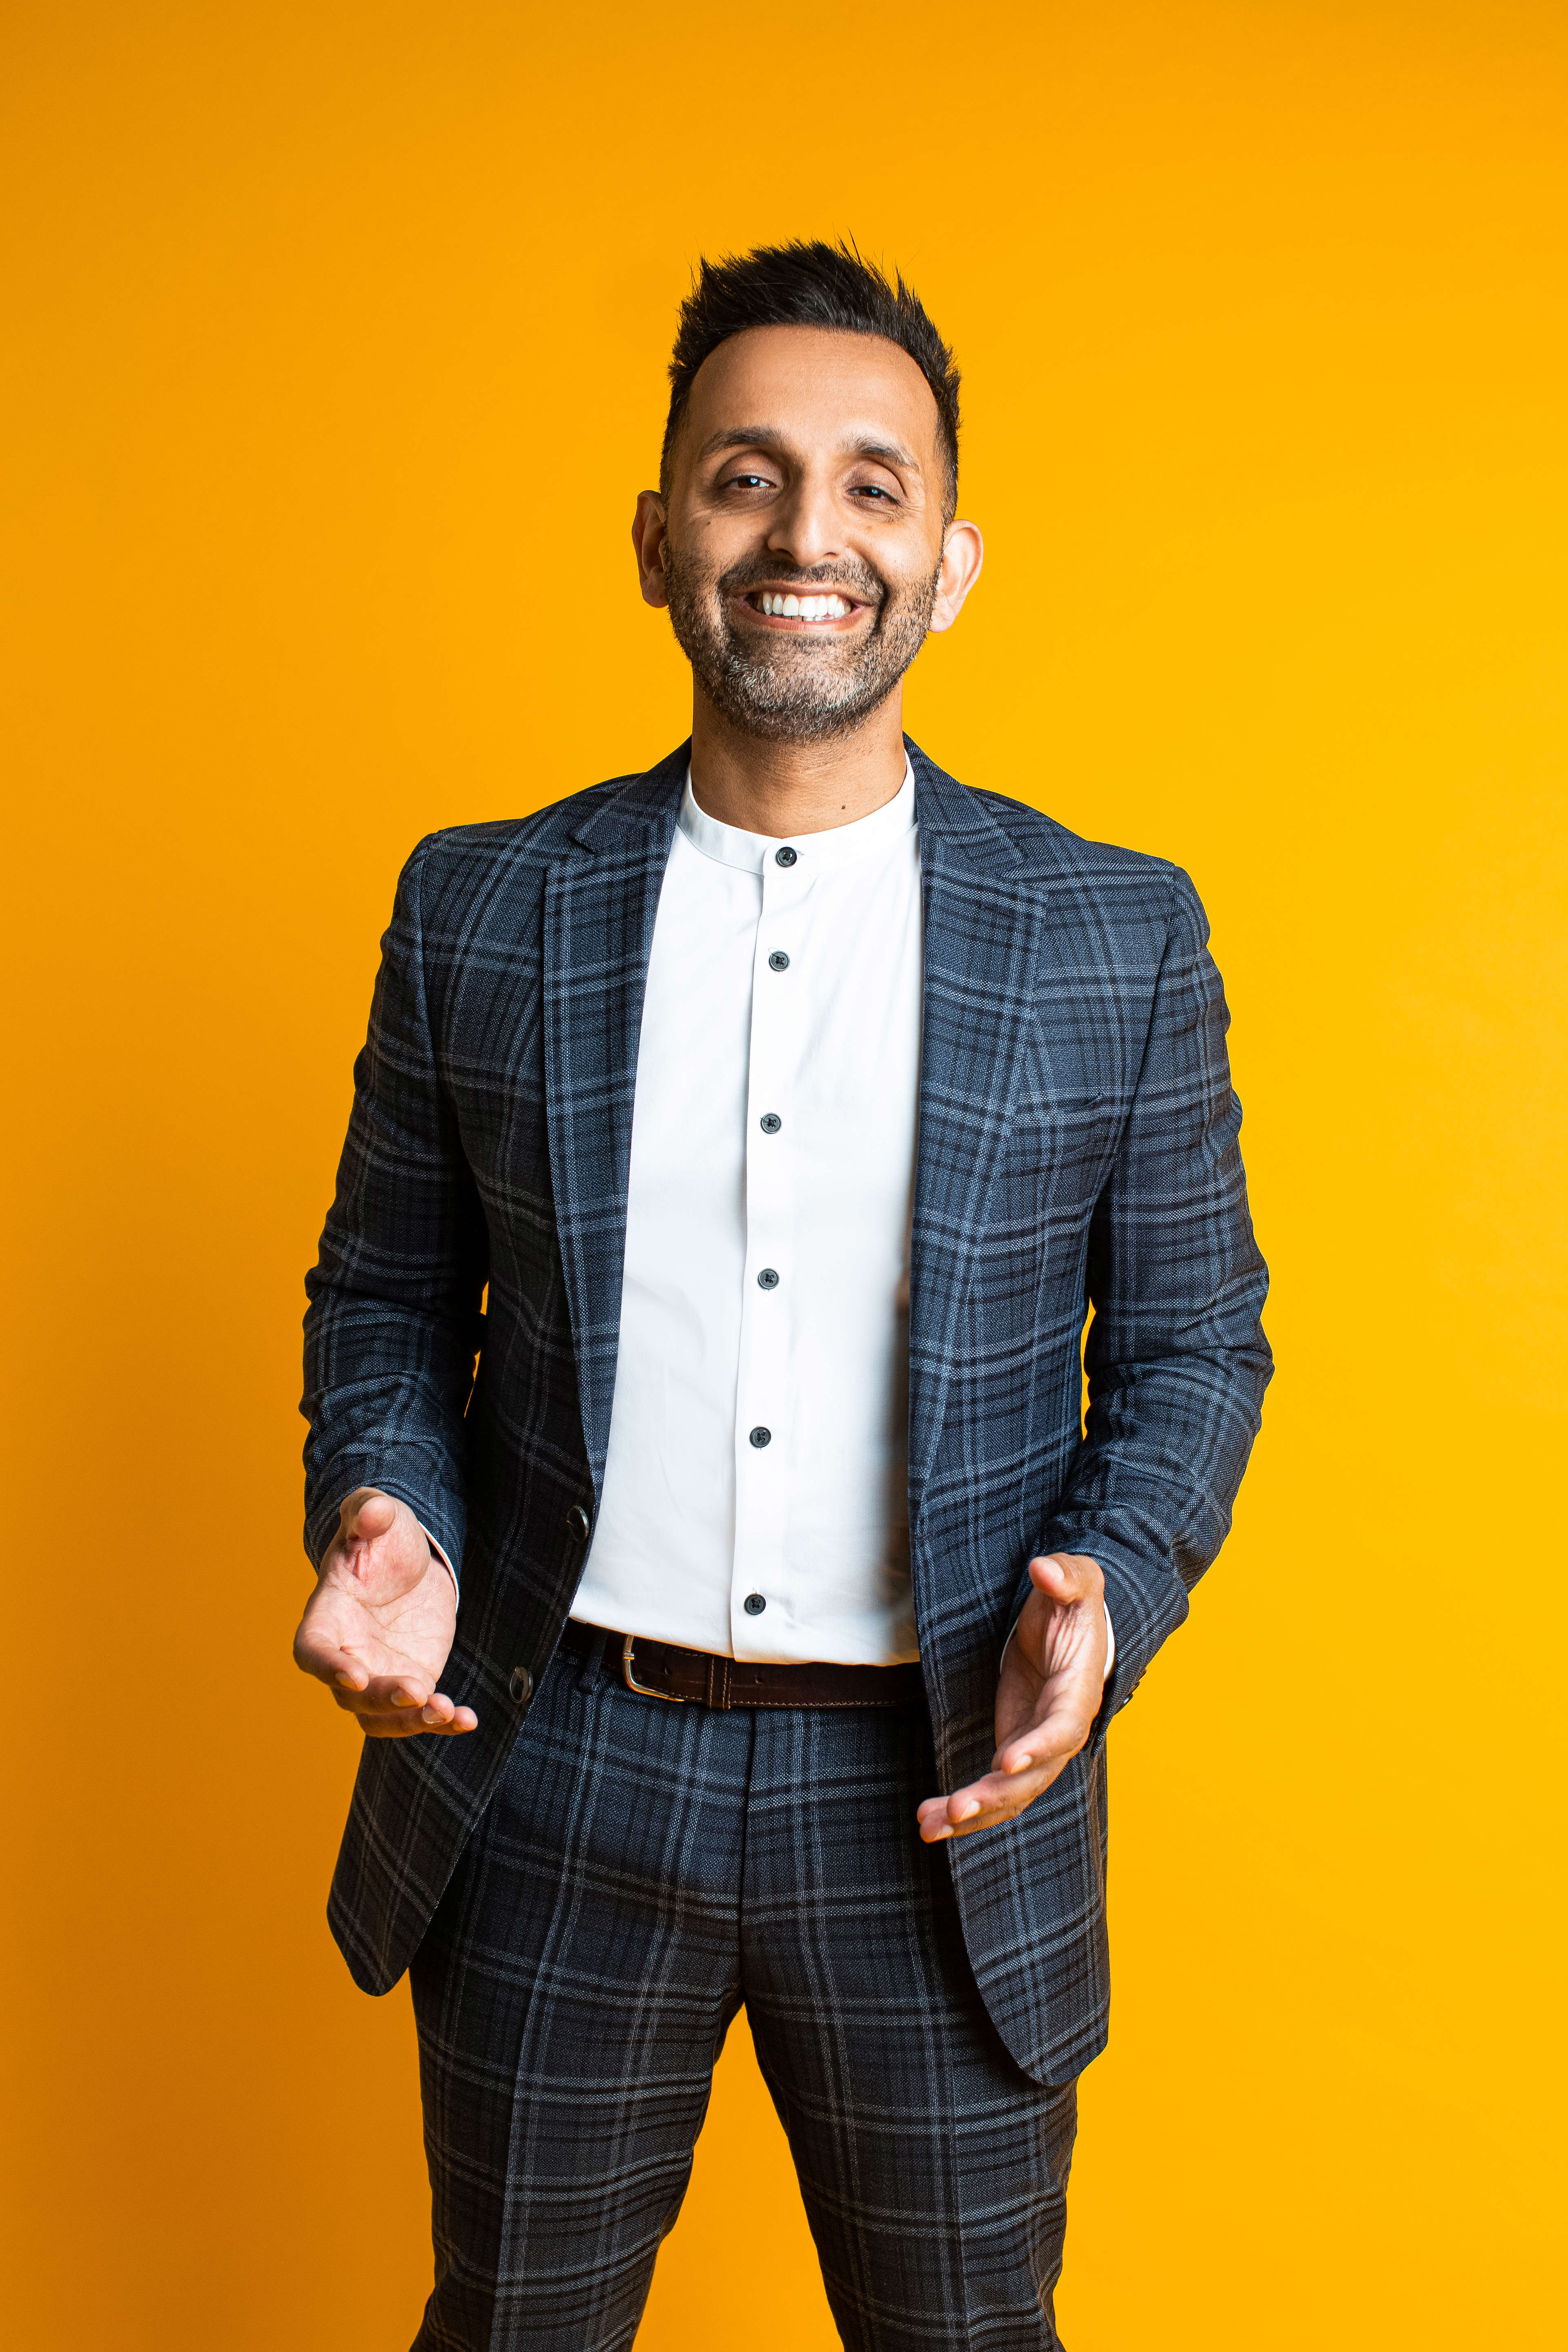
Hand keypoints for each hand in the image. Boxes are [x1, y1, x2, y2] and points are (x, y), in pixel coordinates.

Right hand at [292, 1488, 476, 1738]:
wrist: (411, 1562)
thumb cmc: (382, 1535)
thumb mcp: (378, 1514)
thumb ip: (370, 1511)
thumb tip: (374, 1512)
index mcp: (327, 1615)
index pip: (313, 1649)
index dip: (328, 1666)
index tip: (356, 1677)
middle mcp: (347, 1654)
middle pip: (351, 1695)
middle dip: (382, 1699)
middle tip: (417, 1691)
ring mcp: (378, 1674)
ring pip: (381, 1717)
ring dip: (411, 1721)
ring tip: (447, 1712)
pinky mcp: (411, 1681)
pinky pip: (419, 1713)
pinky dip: (442, 1721)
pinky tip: (467, 1719)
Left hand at [917, 1553, 1105, 1842]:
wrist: (1070, 1626)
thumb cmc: (1073, 1604)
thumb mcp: (1078, 1582)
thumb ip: (1067, 1576)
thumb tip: (1045, 1569)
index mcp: (1077, 1693)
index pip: (1062, 1728)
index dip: (1039, 1747)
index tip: (1006, 1760)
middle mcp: (1060, 1731)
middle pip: (1033, 1776)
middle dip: (996, 1796)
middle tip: (957, 1808)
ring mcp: (1036, 1746)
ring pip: (1010, 1794)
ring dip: (973, 1814)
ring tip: (930, 1825)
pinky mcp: (1014, 1750)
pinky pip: (993, 1789)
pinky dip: (965, 1810)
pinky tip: (932, 1822)